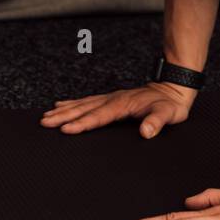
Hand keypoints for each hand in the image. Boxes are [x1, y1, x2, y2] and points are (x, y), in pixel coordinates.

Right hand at [40, 82, 194, 137]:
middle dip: (64, 116)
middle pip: (84, 108)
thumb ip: (157, 122)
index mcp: (123, 104)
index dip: (82, 123)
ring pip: (83, 104)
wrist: (174, 88)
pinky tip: (63, 105)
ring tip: (47, 115)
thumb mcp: (168, 114)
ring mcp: (112, 98)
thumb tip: (146, 131)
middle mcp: (114, 99)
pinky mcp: (112, 99)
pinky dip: (73, 103)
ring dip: (65, 110)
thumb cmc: (171, 104)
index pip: (99, 116)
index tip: (66, 129)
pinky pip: (88, 101)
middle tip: (45, 122)